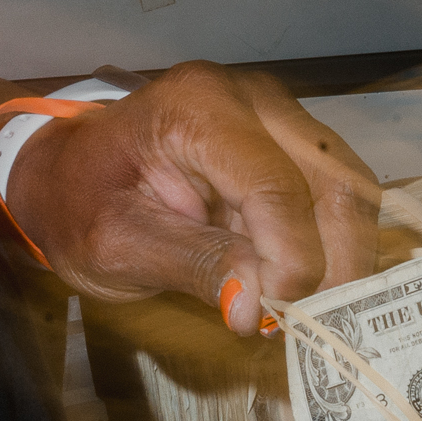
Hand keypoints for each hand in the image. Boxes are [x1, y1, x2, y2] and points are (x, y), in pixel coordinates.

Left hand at [3, 62, 379, 331]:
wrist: (73, 174)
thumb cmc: (83, 204)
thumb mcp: (116, 246)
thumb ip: (190, 266)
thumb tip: (256, 305)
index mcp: (196, 107)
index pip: (274, 184)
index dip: (291, 257)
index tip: (276, 314)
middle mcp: (250, 97)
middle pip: (332, 179)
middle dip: (333, 261)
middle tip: (308, 322)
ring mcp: (278, 115)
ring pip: (348, 188)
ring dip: (339, 257)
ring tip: (303, 309)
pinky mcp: (292, 143)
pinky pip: (336, 195)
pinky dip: (329, 246)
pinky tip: (300, 285)